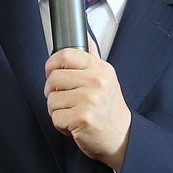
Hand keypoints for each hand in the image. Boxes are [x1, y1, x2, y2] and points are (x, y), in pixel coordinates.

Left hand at [44, 46, 131, 171]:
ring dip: (57, 111)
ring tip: (73, 113)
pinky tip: (74, 124)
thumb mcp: (106, 77)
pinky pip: (55, 117)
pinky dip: (61, 125)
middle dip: (53, 92)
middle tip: (67, 100)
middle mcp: (97, 82)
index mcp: (101, 69)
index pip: (65, 55)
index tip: (52, 73)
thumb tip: (84, 34)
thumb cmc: (109, 108)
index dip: (52, 65)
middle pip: (53, 78)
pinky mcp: (83, 118)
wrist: (121, 137)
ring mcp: (91, 100)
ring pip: (51, 100)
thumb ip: (92, 56)